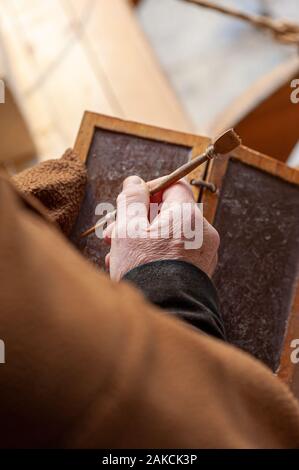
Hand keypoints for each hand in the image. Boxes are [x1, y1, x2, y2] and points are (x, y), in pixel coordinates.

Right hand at [104, 175, 219, 280]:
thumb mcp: (128, 229)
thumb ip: (132, 201)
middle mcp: (203, 233)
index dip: (150, 189)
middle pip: (168, 212)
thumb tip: (134, 182)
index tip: (132, 202)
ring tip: (115, 255)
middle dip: (138, 221)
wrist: (166, 313)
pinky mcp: (200, 272)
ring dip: (142, 240)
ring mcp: (204, 254)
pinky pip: (176, 253)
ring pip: (169, 235)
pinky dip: (156, 254)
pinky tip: (132, 267)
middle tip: (112, 233)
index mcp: (188, 216)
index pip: (174, 185)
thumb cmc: (145, 269)